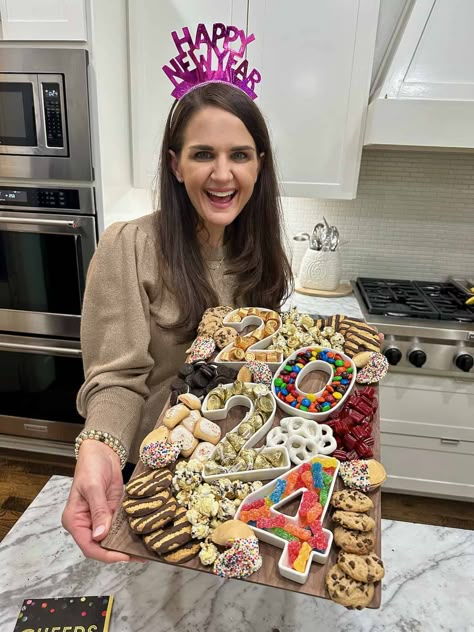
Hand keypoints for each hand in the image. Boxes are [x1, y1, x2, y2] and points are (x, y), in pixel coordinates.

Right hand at [62, 440, 137, 562]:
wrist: (101, 452)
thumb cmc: (91, 466)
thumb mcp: (93, 487)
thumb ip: (98, 511)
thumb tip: (100, 535)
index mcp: (75, 521)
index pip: (89, 546)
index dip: (106, 555)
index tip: (124, 556)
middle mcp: (86, 523)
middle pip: (101, 546)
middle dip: (118, 553)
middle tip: (139, 555)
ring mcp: (99, 519)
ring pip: (111, 539)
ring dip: (125, 545)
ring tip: (144, 549)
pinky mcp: (110, 512)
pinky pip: (119, 527)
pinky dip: (129, 533)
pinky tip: (141, 536)